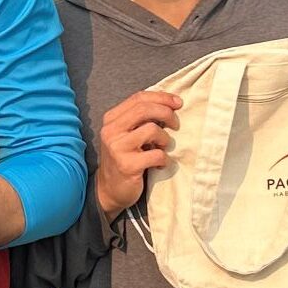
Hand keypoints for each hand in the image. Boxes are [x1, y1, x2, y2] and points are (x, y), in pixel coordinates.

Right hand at [95, 89, 182, 219]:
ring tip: (163, 148)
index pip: (138, 98)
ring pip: (151, 130)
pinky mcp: (127, 165)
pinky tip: (159, 164)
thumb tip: (170, 104)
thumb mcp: (126, 134)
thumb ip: (140, 119)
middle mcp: (111, 131)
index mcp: (111, 119)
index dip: (161, 97)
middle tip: (176, 124)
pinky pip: (156, 154)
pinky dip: (164, 159)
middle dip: (166, 113)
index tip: (178, 102)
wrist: (110, 189)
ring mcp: (118, 148)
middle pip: (144, 109)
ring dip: (165, 139)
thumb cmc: (124, 158)